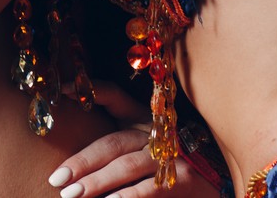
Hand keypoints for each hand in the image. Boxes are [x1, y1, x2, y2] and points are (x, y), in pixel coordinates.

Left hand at [48, 80, 219, 197]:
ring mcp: (170, 155)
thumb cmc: (176, 158)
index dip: (91, 90)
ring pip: (125, 166)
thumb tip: (77, 157)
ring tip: (71, 194)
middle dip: (82, 160)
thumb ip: (120, 139)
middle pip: (112, 142)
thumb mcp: (148, 139)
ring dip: (96, 181)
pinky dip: (126, 197)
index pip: (114, 95)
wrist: (220, 175)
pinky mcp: (182, 179)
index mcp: (144, 117)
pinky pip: (148, 189)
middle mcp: (155, 132)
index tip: (64, 89)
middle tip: (57, 178)